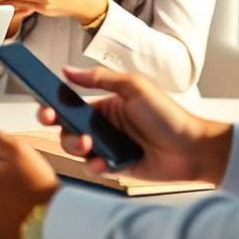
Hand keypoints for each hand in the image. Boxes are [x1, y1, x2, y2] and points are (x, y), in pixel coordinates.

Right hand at [39, 66, 233, 182]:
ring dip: (75, 146)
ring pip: (76, 149)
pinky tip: (104, 163)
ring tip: (89, 144)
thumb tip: (68, 70)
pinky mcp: (115, 167)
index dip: (53, 104)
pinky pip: (94, 167)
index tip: (44, 106)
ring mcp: (108, 147)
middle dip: (60, 127)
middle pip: (67, 128)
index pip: (70, 103)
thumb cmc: (169, 115)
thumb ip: (100, 78)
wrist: (194, 148)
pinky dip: (95, 166)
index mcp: (104, 105)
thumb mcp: (135, 87)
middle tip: (56, 123)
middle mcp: (103, 126)